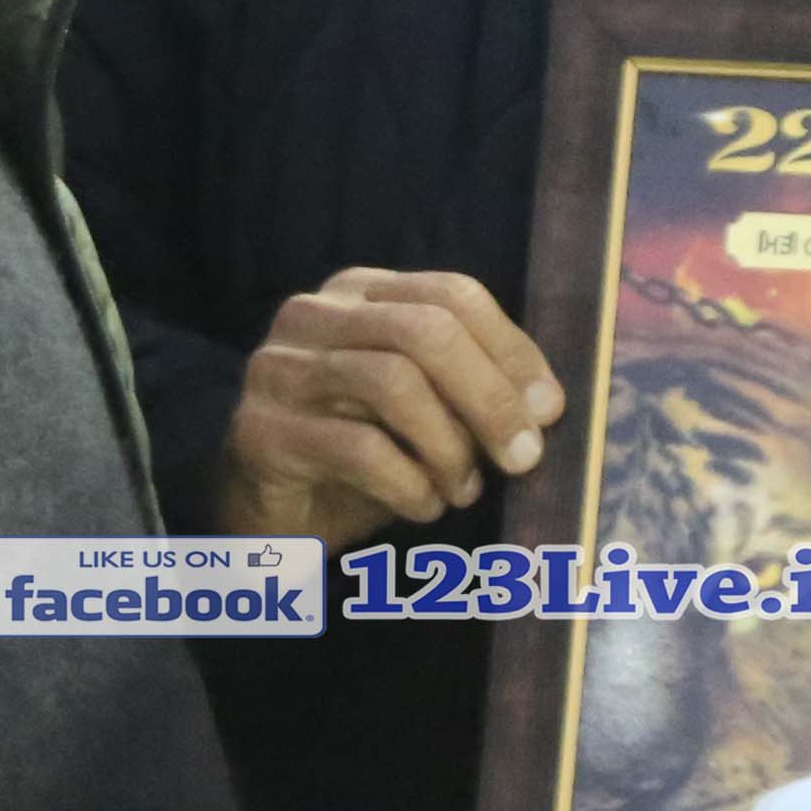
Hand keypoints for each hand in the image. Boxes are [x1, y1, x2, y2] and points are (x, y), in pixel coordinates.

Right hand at [212, 269, 561, 554]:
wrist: (267, 516)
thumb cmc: (357, 460)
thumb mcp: (422, 413)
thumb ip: (471, 393)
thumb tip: (545, 407)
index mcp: (360, 293)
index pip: (451, 295)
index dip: (510, 350)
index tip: (550, 409)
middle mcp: (313, 315)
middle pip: (424, 331)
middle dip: (489, 396)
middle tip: (524, 456)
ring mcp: (279, 370)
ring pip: (392, 383)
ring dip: (448, 445)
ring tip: (464, 488)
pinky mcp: (260, 431)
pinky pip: (358, 448)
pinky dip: (409, 483)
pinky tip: (423, 506)